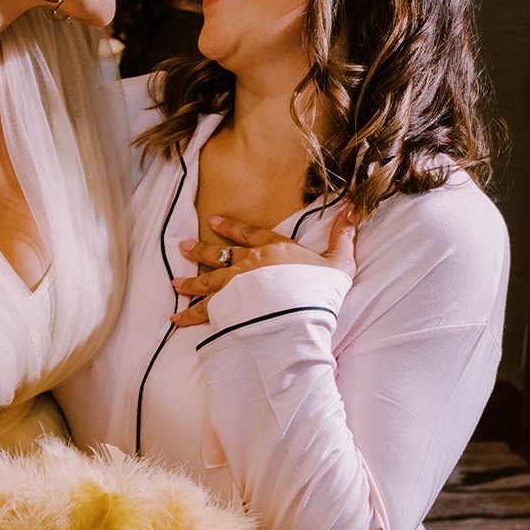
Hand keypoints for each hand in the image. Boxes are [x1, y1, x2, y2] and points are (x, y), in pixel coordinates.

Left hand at [169, 210, 354, 327]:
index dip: (231, 227)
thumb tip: (354, 209)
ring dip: (190, 282)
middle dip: (200, 252)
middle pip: (220, 255)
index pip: (249, 233)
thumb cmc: (322, 290)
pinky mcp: (228, 310)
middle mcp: (249, 264)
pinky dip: (188, 316)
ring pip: (207, 281)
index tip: (214, 221)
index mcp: (274, 249)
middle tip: (183, 248)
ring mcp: (236, 287)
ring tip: (175, 283)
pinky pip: (203, 312)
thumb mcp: (339, 261)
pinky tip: (175, 320)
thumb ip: (342, 236)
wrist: (304, 313)